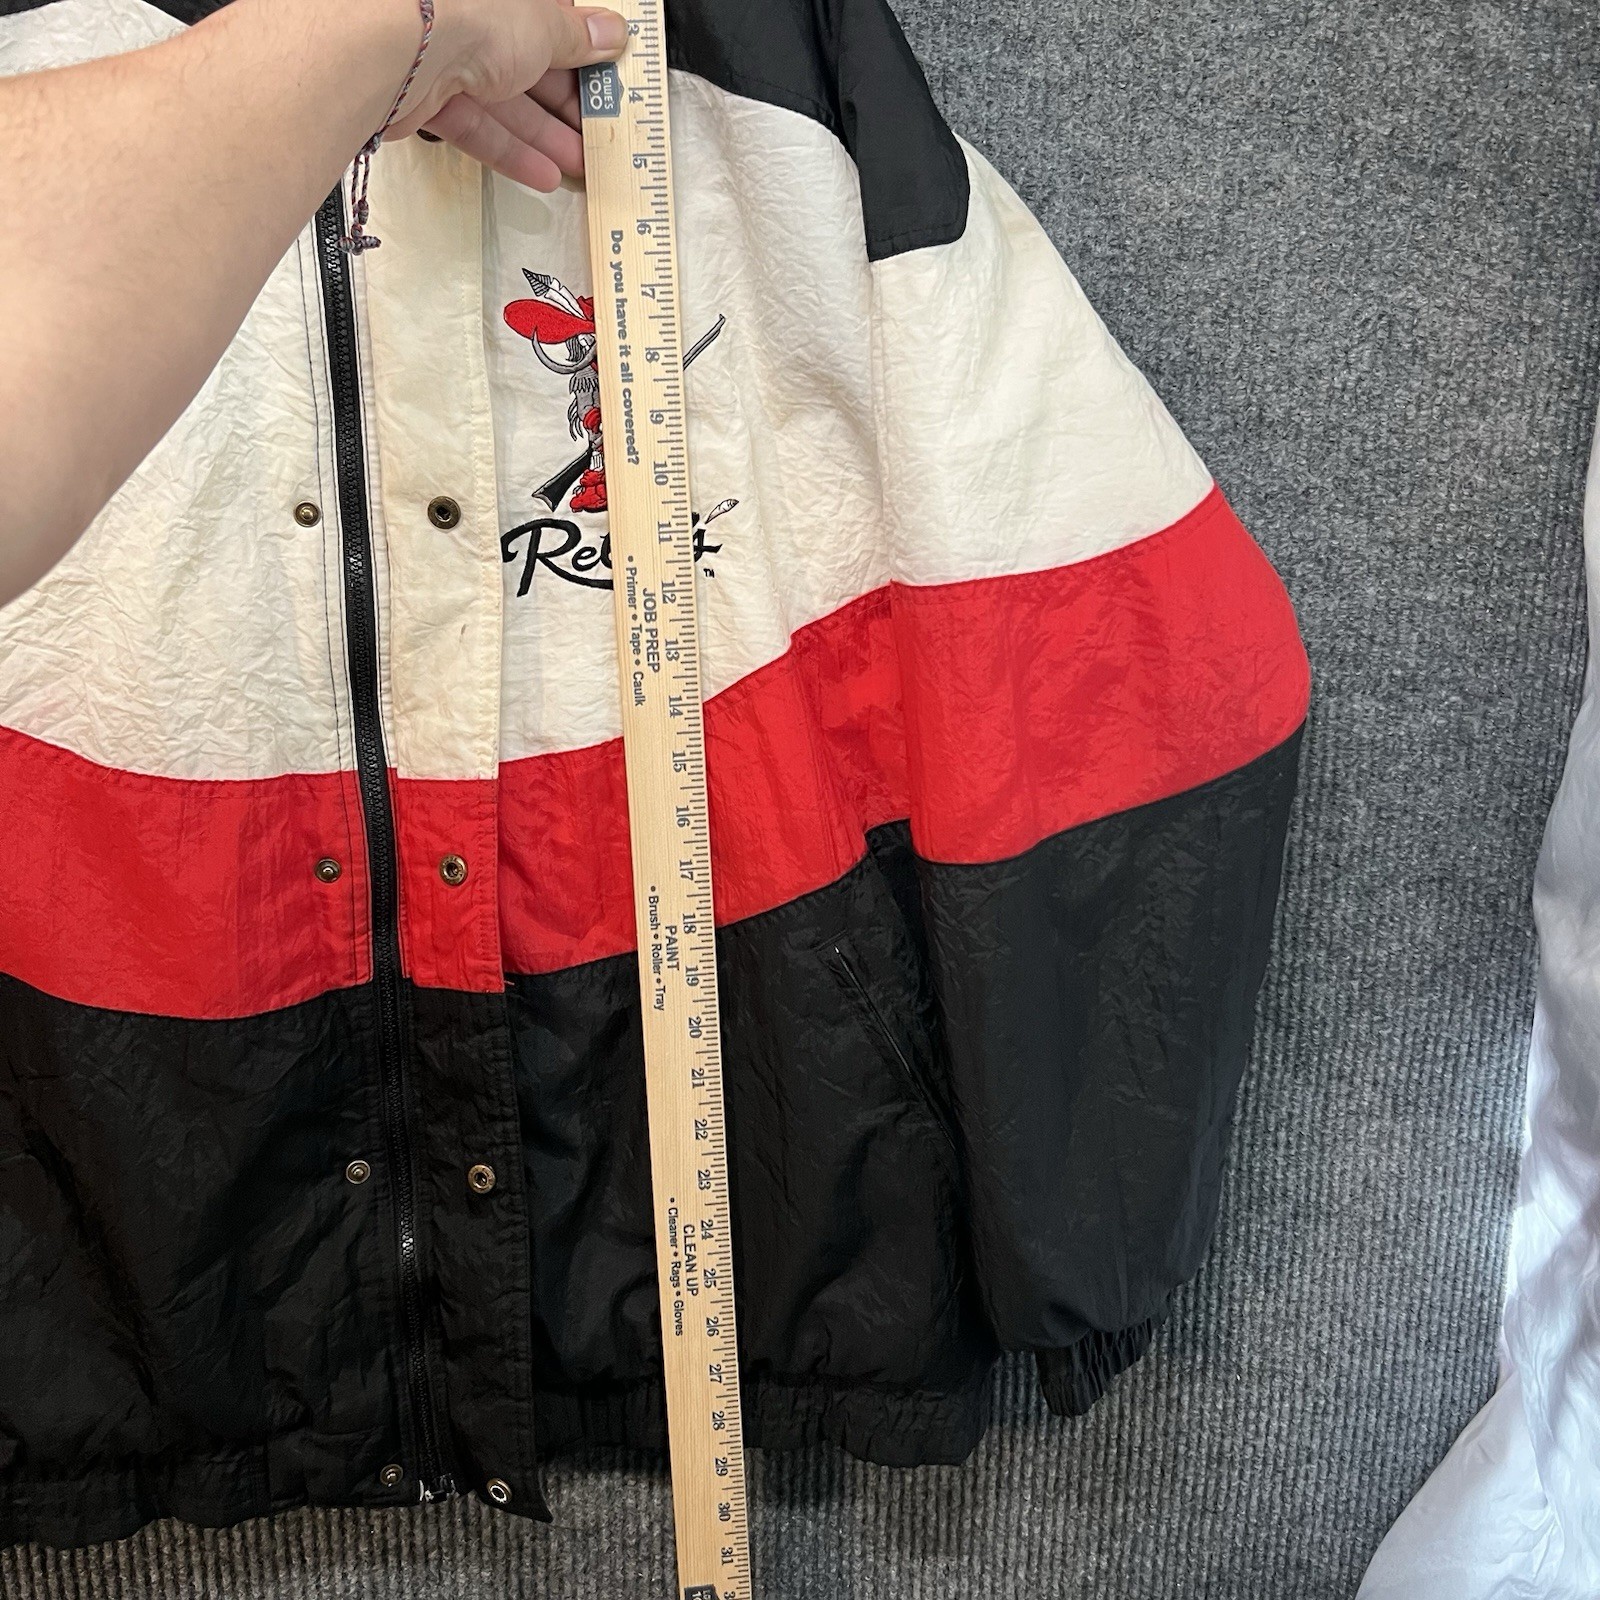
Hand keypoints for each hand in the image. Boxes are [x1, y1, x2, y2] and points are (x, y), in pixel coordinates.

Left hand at [386, 0, 628, 190]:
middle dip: (566, 103)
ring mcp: (443, 54)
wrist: (399, 48)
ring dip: (545, 135)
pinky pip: (474, 125)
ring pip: (502, 99)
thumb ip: (575, 35)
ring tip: (578, 164)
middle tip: (596, 132)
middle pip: (526, 62)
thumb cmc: (465, 11)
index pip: (547, 17)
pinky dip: (508, 150)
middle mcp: (469, 13)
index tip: (603, 79)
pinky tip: (542, 173)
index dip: (578, 49)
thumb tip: (609, 32)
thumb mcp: (543, 23)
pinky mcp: (423, 95)